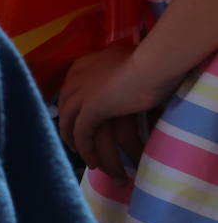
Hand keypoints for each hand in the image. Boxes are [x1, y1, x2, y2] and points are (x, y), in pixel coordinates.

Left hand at [58, 44, 166, 182]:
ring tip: (92, 163)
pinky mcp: (91, 109)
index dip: (71, 114)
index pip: (68, 95)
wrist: (156, 60)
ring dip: (82, 149)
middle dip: (70, 134)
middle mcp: (76, 80)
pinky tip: (95, 164)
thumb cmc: (151, 59)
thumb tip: (119, 87)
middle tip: (77, 149)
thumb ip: (114, 74)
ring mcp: (81, 95)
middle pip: (67, 114)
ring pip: (73, 129)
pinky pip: (83, 137)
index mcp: (82, 66)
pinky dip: (88, 151)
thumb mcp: (126, 63)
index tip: (75, 127)